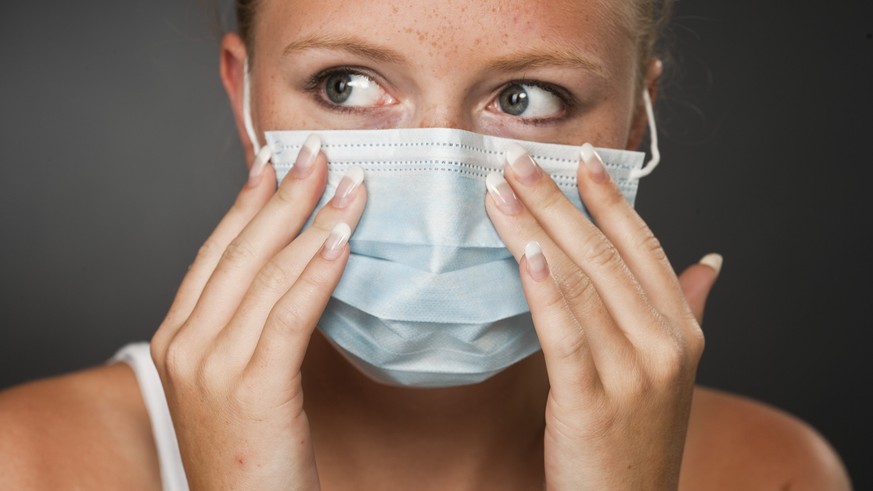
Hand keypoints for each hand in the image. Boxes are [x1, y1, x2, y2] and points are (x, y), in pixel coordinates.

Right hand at [150, 139, 366, 490]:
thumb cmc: (251, 457)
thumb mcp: (238, 383)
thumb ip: (250, 329)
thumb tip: (292, 274)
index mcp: (177, 339)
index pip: (215, 253)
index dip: (246, 203)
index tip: (274, 163)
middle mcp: (186, 346)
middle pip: (240, 252)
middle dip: (284, 196)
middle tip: (319, 154)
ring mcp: (212, 368)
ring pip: (268, 275)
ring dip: (313, 222)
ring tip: (349, 186)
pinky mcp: (252, 390)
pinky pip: (289, 315)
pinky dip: (317, 272)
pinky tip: (342, 240)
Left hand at [485, 143, 714, 489]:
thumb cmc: (640, 435)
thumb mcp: (674, 371)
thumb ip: (688, 309)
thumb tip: (710, 261)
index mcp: (681, 329)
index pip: (642, 246)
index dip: (609, 198)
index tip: (580, 157)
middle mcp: (663, 343)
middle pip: (602, 254)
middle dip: (556, 200)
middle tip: (516, 159)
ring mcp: (632, 372)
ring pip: (578, 282)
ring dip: (535, 229)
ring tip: (501, 190)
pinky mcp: (592, 400)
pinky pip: (565, 332)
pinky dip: (543, 288)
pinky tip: (522, 252)